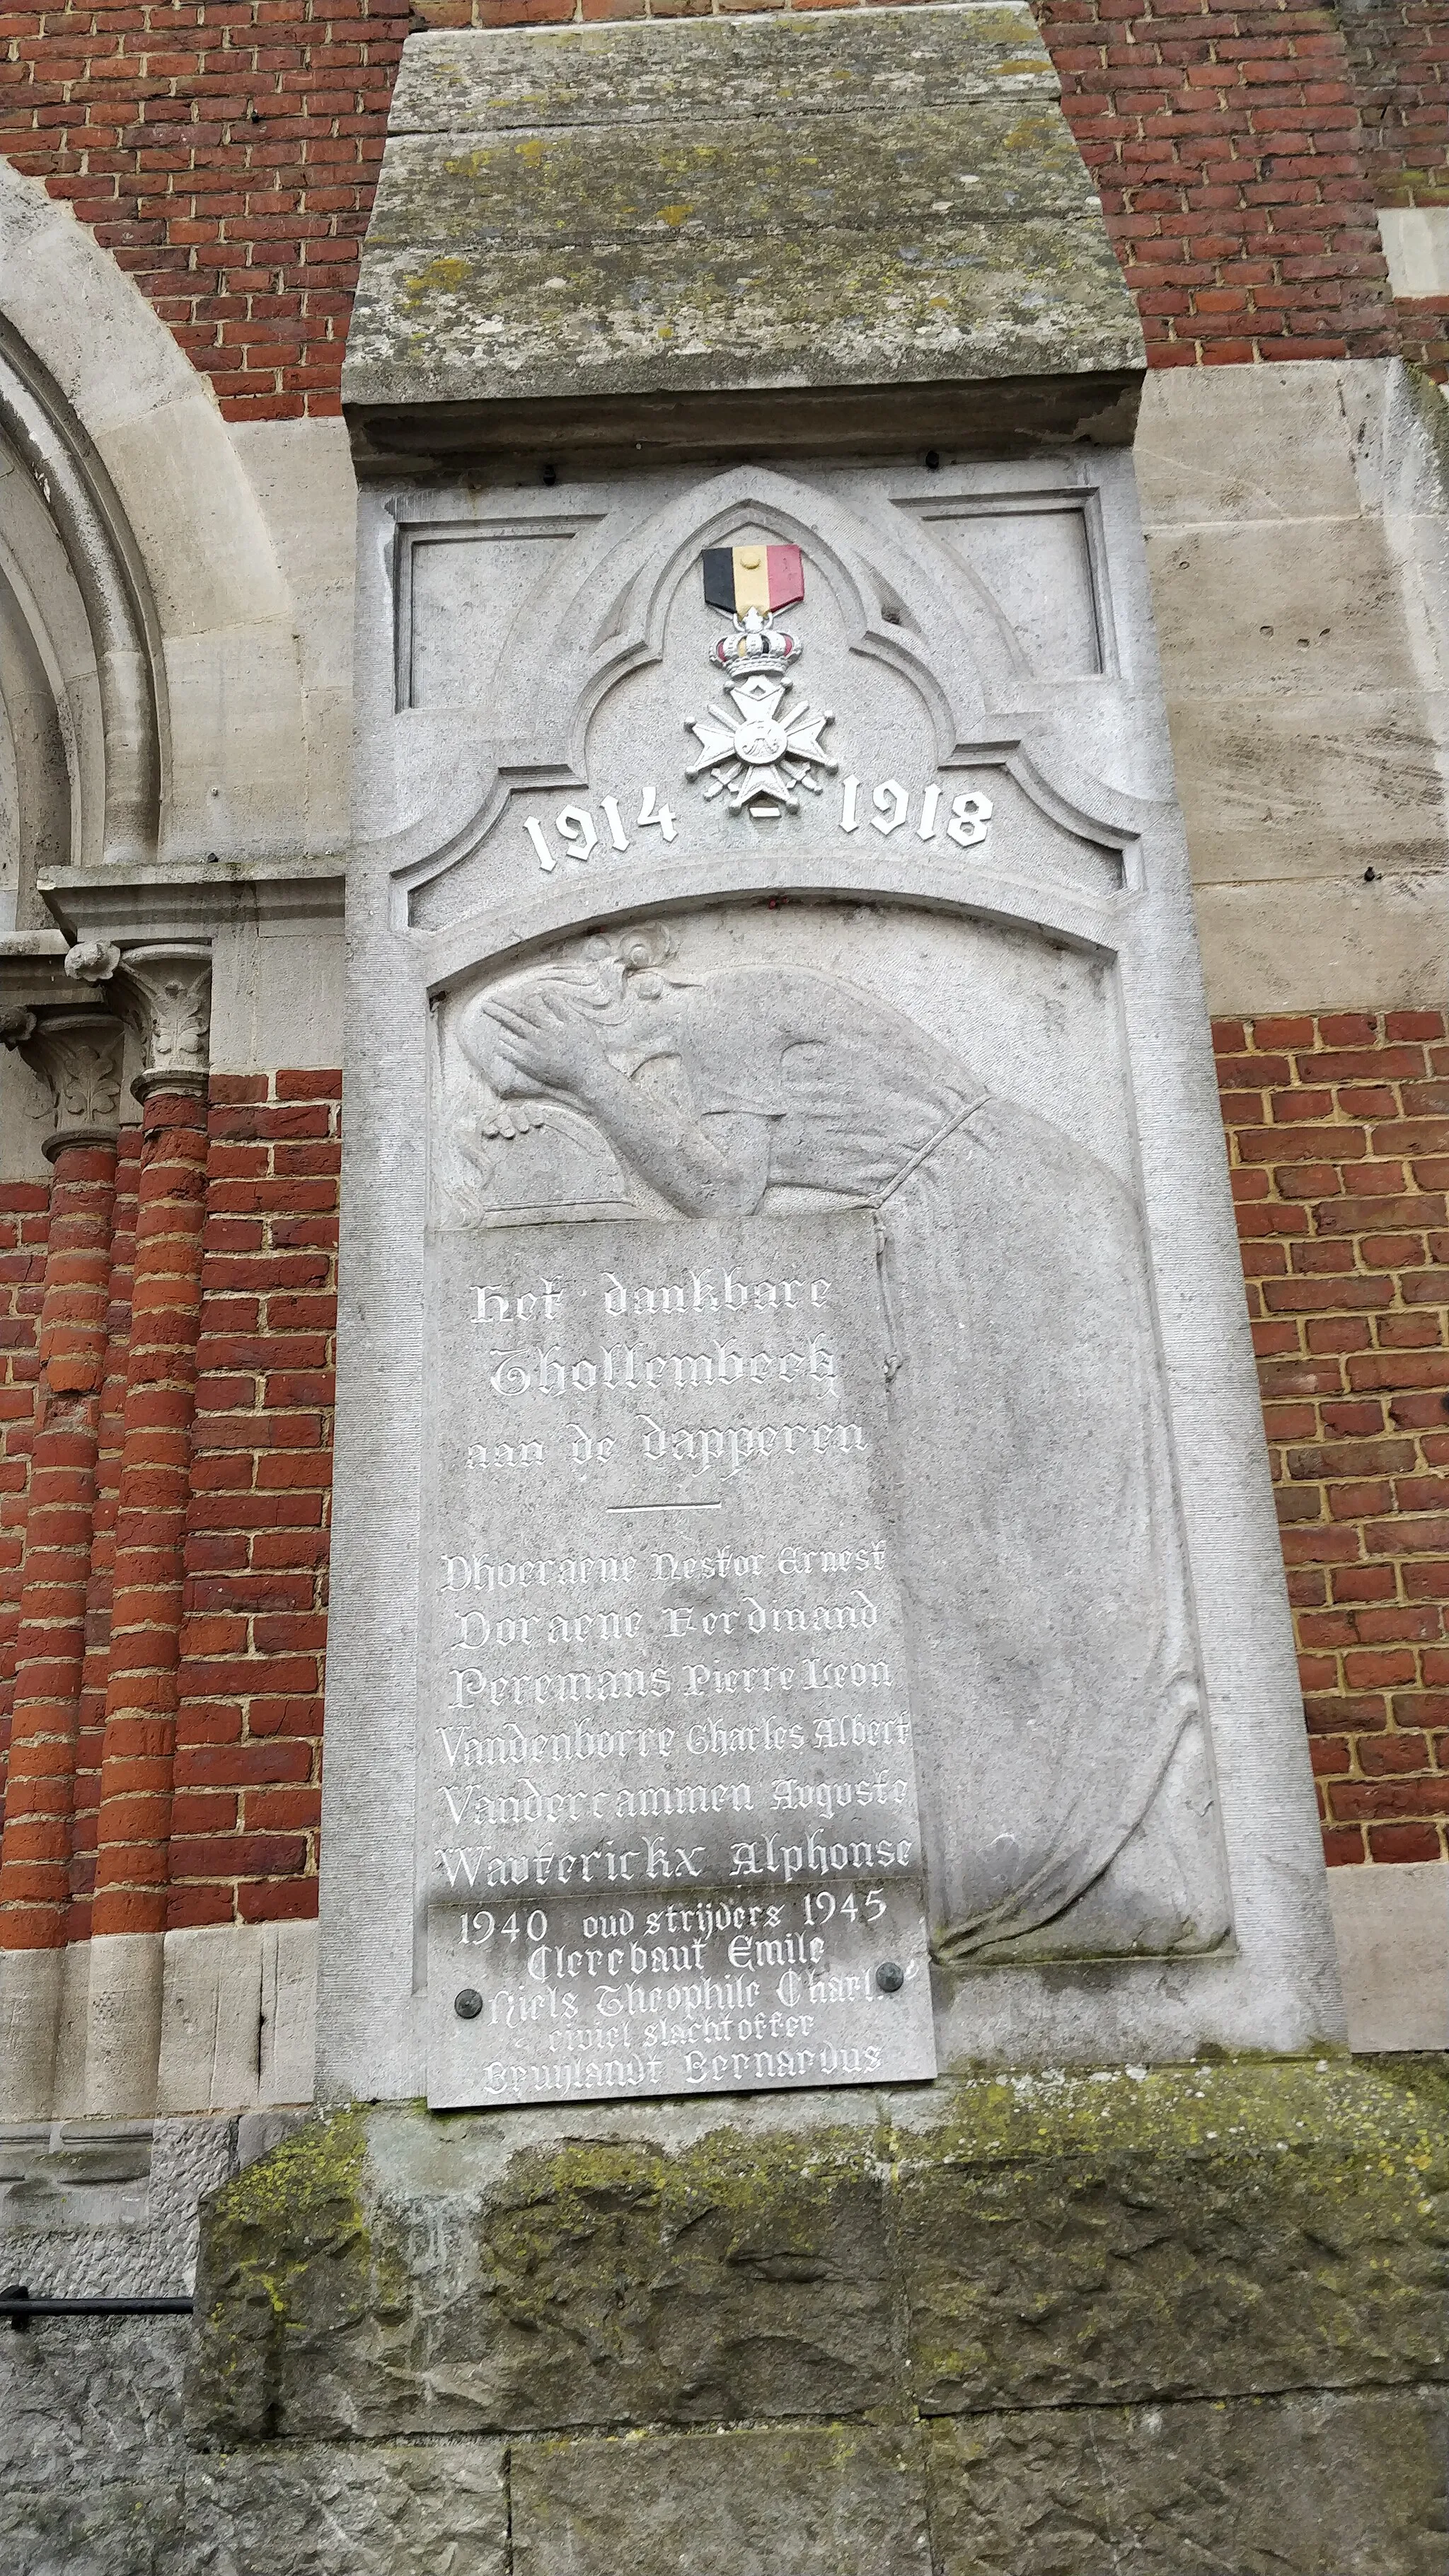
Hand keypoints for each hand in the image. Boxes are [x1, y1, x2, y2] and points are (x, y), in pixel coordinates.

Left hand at [474, 988, 606, 1103]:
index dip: (509, 1004)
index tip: (497, 998)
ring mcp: (532, 1056)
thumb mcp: (579, 1022)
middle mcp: (537, 1040)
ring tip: (495, 1022)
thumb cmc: (586, 1048)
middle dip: (498, 1012)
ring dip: (501, 1029)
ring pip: (509, 1039)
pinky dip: (504, 1047)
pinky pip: (511, 1056)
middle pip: (513, 1022)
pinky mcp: (531, 1069)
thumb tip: (544, 994)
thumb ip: (560, 1007)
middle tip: (485, 1006)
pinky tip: (501, 1042)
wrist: (588, 1077)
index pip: (524, 1011)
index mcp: (548, 1026)